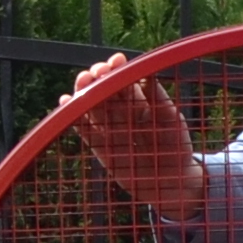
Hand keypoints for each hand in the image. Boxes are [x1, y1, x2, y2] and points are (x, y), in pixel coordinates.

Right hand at [63, 52, 199, 214]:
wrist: (174, 181)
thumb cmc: (176, 146)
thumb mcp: (170, 119)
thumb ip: (157, 98)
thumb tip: (147, 74)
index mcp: (139, 101)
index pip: (124, 80)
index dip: (118, 68)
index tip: (117, 60)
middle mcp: (122, 112)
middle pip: (104, 90)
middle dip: (98, 77)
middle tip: (96, 71)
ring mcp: (110, 128)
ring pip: (91, 106)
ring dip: (83, 92)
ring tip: (81, 81)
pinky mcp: (100, 147)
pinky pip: (84, 130)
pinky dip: (74, 117)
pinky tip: (65, 103)